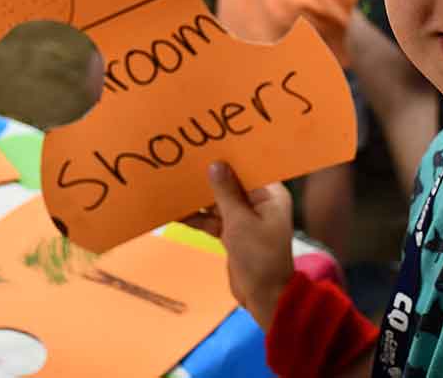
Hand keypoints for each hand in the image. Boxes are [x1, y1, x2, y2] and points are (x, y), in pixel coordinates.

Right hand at [185, 162, 294, 329]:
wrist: (264, 297)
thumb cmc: (259, 257)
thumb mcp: (240, 222)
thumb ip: (226, 193)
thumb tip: (215, 164)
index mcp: (269, 194)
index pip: (248, 168)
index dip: (228, 157)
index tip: (206, 144)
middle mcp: (259, 202)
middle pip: (231, 183)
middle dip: (209, 176)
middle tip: (184, 162)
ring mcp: (245, 218)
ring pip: (218, 202)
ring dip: (199, 198)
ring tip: (173, 183)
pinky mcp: (233, 233)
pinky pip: (213, 219)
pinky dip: (197, 217)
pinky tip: (175, 212)